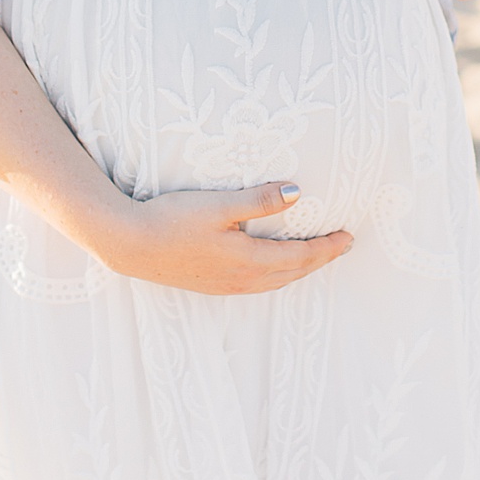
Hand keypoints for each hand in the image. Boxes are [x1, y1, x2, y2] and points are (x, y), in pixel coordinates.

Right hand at [95, 182, 354, 292]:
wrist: (130, 245)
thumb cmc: (172, 219)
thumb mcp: (219, 205)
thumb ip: (259, 200)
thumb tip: (298, 193)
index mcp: (249, 260)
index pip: (301, 256)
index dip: (328, 247)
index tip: (348, 236)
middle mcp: (242, 279)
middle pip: (293, 272)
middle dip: (320, 259)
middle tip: (342, 245)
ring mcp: (226, 286)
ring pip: (276, 281)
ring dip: (300, 269)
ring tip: (315, 257)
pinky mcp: (211, 285)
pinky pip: (258, 285)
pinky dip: (278, 275)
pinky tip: (273, 268)